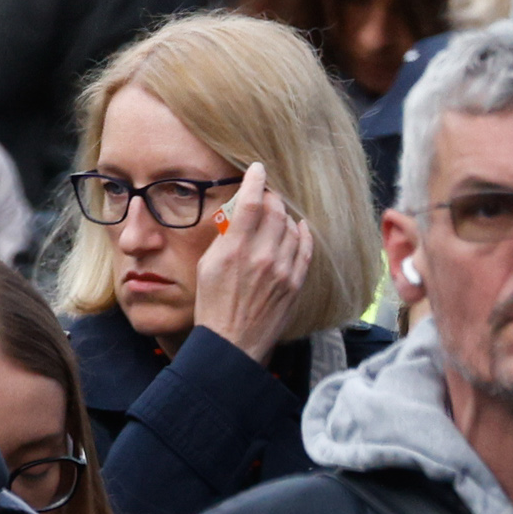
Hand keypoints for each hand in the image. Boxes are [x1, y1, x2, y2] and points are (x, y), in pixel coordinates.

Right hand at [195, 161, 314, 354]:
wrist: (231, 344)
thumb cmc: (212, 306)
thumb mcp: (207, 266)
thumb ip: (225, 238)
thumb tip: (238, 215)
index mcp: (236, 248)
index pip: (251, 201)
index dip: (256, 179)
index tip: (257, 169)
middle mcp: (262, 255)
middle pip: (275, 210)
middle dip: (270, 198)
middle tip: (264, 196)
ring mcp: (282, 269)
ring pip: (290, 226)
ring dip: (283, 215)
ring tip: (275, 214)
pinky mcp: (295, 283)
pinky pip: (305, 248)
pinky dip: (303, 233)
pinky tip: (299, 227)